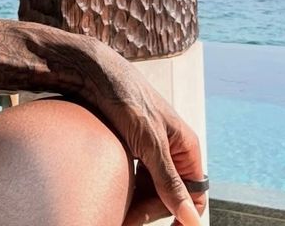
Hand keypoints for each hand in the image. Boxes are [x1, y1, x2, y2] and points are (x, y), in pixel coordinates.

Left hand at [80, 42, 206, 225]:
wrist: (91, 72)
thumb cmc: (125, 97)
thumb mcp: (149, 142)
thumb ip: (169, 181)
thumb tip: (192, 219)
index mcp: (185, 145)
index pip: (194, 194)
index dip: (183, 216)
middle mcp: (170, 148)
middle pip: (169, 196)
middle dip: (150, 210)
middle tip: (126, 220)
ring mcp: (149, 149)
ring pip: (149, 190)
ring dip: (136, 203)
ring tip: (118, 211)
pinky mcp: (129, 148)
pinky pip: (133, 179)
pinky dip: (125, 190)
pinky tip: (112, 194)